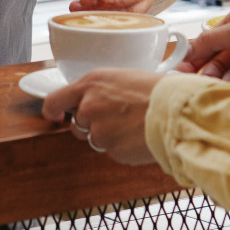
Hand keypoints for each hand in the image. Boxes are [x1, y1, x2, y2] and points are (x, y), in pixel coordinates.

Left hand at [42, 67, 165, 164]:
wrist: (177, 111)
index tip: (56, 115)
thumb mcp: (124, 77)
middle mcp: (89, 107)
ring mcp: (100, 132)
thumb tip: (95, 100)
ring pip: (97, 139)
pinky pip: (114, 152)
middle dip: (92, 125)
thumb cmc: (159, 90)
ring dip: (110, 136)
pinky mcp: (113, 152)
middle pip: (78, 124)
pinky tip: (140, 136)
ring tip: (134, 125)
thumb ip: (102, 90)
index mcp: (91, 84)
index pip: (54, 100)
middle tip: (116, 118)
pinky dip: (124, 147)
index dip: (53, 111)